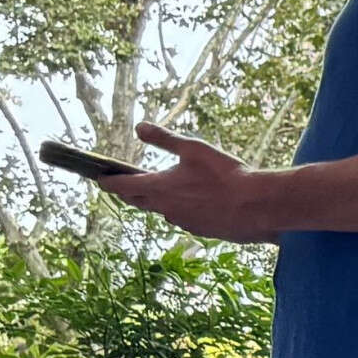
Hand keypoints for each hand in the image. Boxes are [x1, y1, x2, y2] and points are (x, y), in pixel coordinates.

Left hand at [100, 123, 272, 242]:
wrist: (257, 206)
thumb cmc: (225, 174)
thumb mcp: (193, 148)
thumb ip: (164, 138)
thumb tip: (139, 126)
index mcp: (159, 188)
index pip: (123, 187)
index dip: (109, 181)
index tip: (100, 178)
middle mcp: (165, 208)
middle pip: (138, 202)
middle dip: (128, 193)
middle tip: (123, 186)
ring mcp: (183, 222)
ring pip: (162, 211)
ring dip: (157, 202)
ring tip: (163, 192)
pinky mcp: (201, 231)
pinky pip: (183, 219)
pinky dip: (181, 210)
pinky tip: (195, 203)